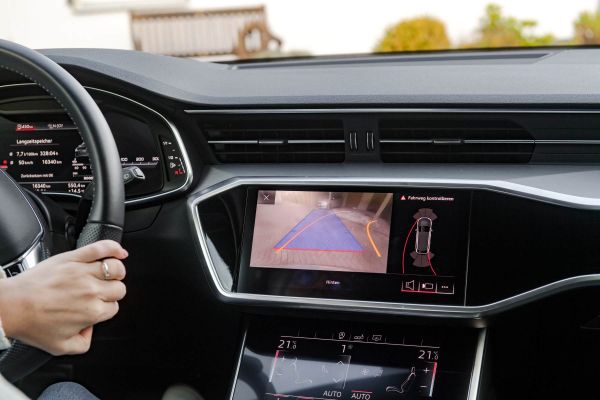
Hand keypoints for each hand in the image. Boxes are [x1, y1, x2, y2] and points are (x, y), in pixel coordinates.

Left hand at [0, 240, 127, 355]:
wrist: (11, 305)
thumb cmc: (31, 323)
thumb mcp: (60, 347)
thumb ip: (83, 344)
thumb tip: (91, 332)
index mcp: (92, 312)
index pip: (114, 307)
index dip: (106, 307)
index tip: (97, 307)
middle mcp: (92, 291)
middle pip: (119, 288)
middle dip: (113, 292)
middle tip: (101, 293)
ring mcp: (84, 272)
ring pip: (117, 268)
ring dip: (117, 272)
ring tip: (110, 274)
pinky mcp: (74, 258)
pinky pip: (101, 248)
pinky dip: (114, 248)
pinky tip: (118, 252)